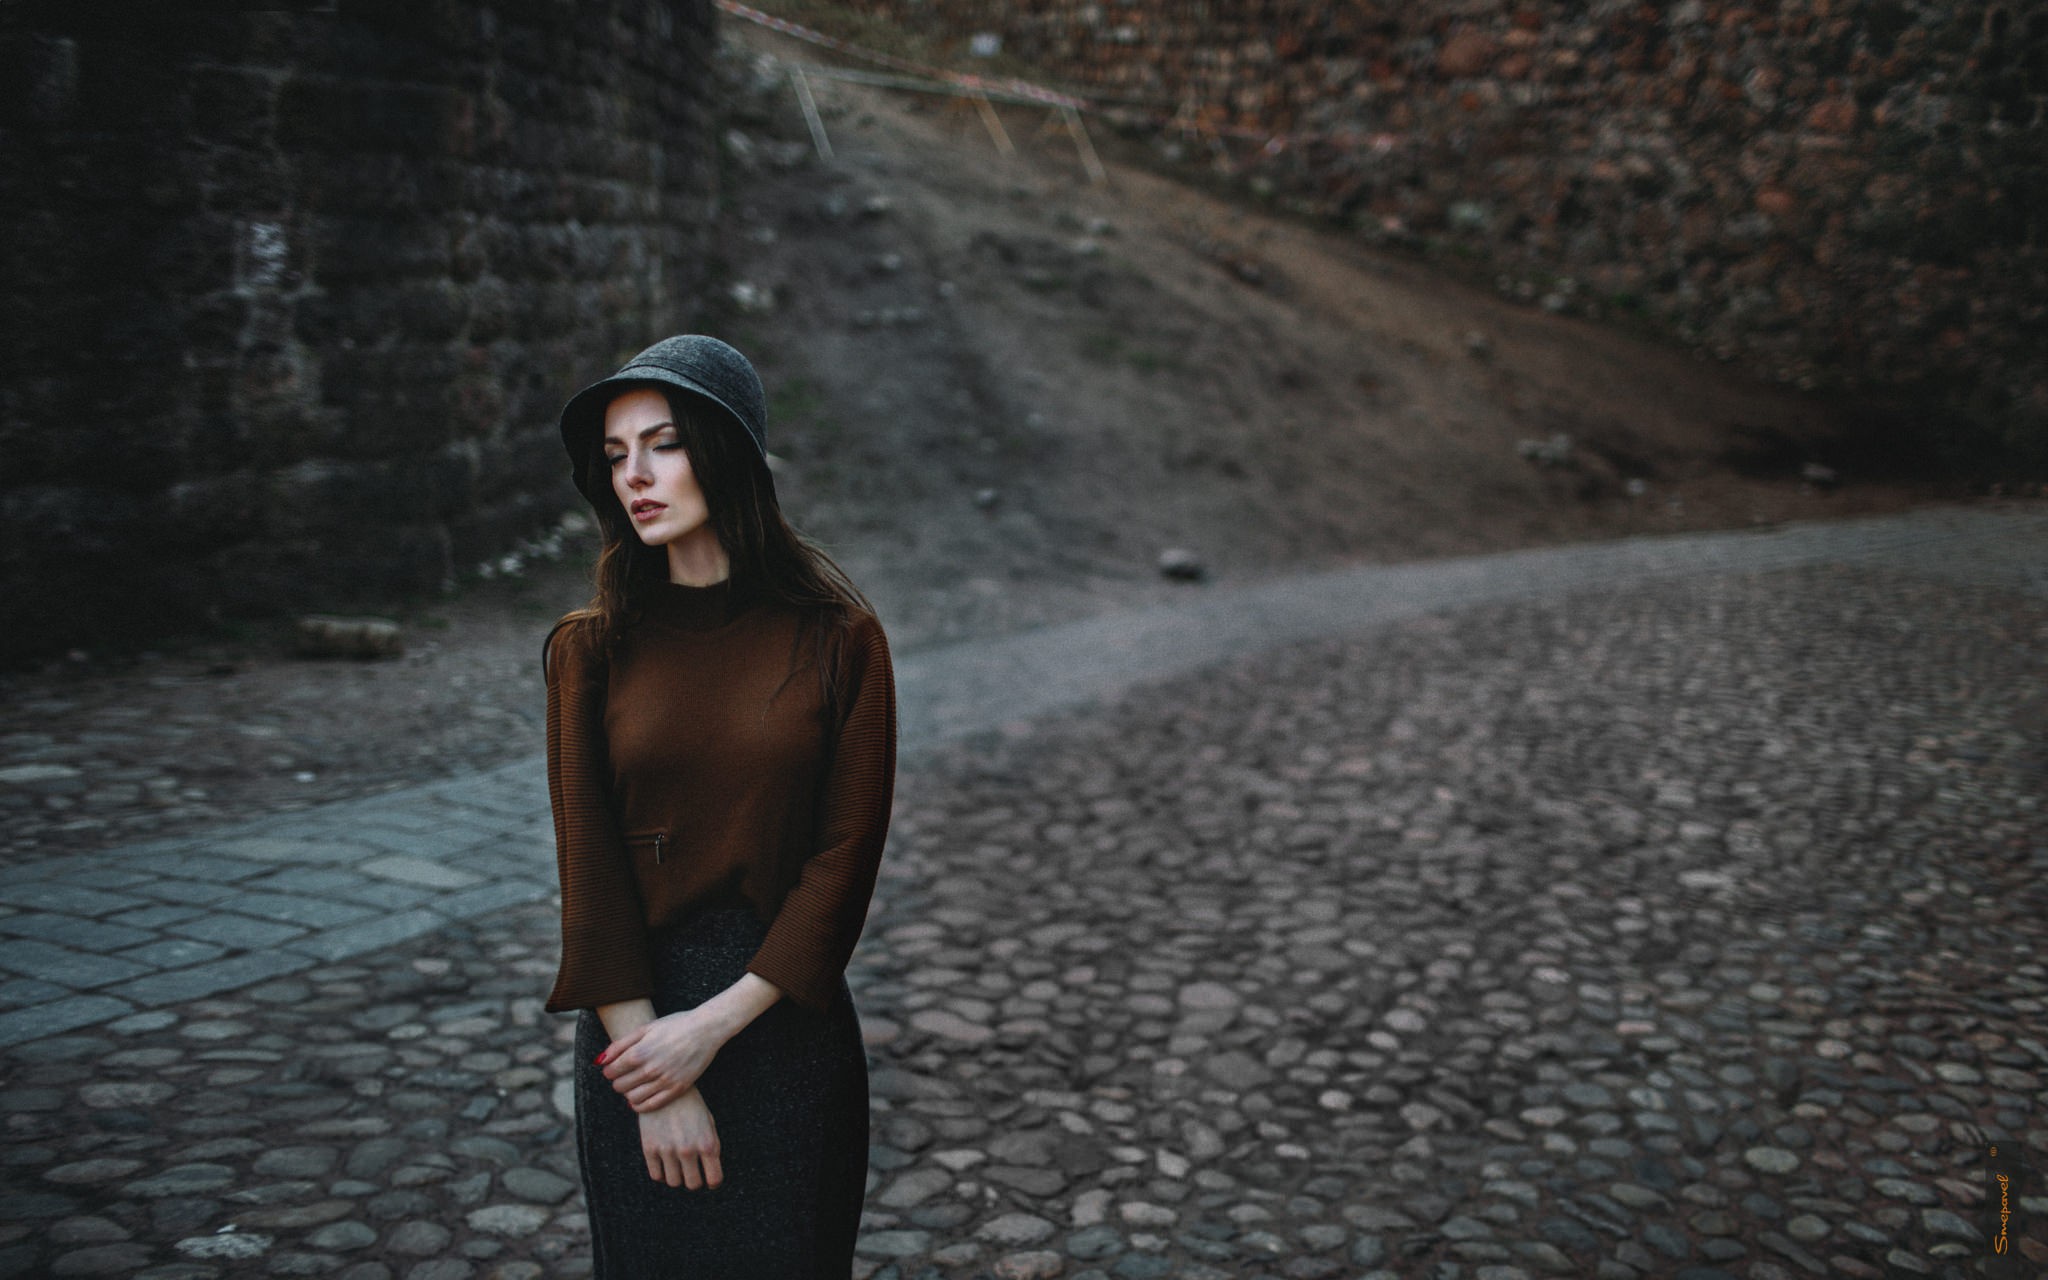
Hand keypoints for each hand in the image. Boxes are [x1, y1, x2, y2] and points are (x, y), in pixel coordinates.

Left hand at [599, 1010, 722, 1112]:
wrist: (706, 1029)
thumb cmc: (674, 1025)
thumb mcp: (645, 1028)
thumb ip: (620, 1044)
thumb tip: (600, 1061)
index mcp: (640, 1052)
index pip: (611, 1072)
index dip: (609, 1071)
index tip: (614, 1068)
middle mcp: (651, 1069)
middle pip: (620, 1086)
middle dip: (618, 1081)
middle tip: (624, 1075)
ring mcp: (665, 1081)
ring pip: (633, 1098)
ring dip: (628, 1093)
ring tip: (633, 1084)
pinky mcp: (677, 1089)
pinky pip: (651, 1105)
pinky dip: (639, 1105)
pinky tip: (639, 1099)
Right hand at [638, 1087, 721, 1189]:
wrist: (665, 1086)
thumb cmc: (691, 1106)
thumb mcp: (709, 1123)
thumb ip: (711, 1148)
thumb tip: (710, 1176)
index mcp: (707, 1143)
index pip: (714, 1179)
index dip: (713, 1181)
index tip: (710, 1178)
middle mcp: (688, 1149)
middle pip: (693, 1184)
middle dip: (694, 1179)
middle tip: (692, 1171)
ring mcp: (667, 1150)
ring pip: (674, 1182)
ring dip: (677, 1176)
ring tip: (677, 1164)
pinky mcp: (649, 1148)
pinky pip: (656, 1175)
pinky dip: (661, 1172)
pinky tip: (665, 1161)